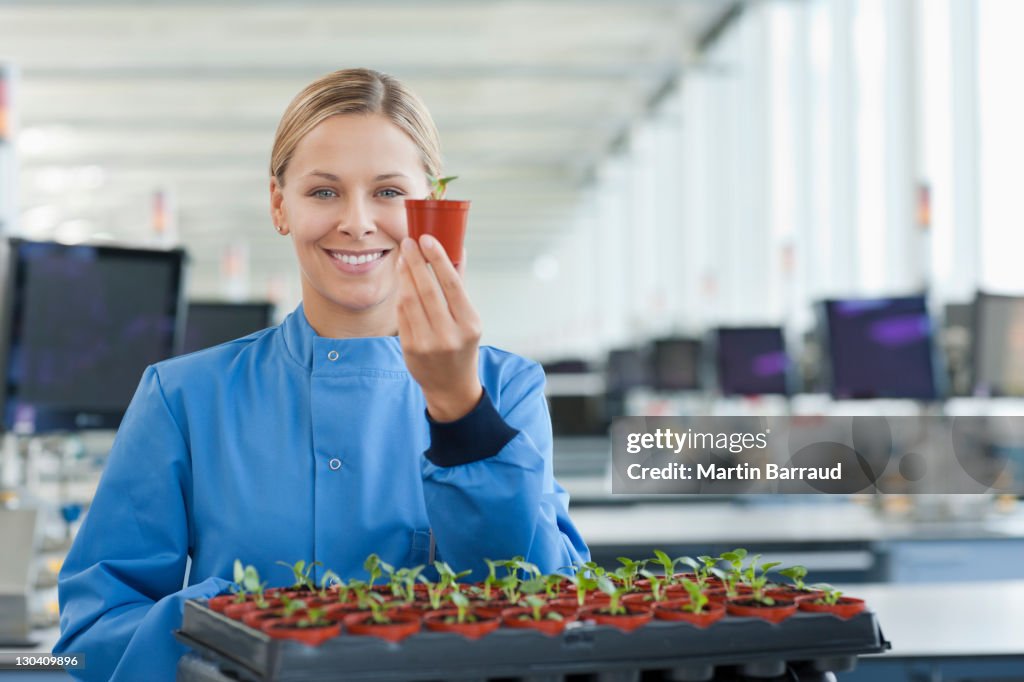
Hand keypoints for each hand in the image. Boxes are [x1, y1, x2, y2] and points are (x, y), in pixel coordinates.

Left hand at [396, 234, 482, 421]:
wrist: (451, 386)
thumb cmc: (461, 346)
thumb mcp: (469, 320)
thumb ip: (460, 287)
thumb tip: (458, 251)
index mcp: (470, 324)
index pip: (452, 285)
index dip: (438, 259)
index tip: (427, 239)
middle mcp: (450, 334)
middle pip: (427, 289)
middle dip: (415, 262)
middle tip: (408, 242)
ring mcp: (429, 343)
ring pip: (410, 300)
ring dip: (405, 275)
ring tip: (403, 258)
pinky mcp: (411, 349)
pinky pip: (402, 315)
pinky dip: (401, 295)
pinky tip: (402, 281)